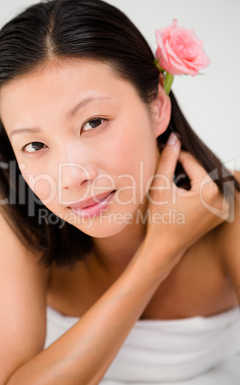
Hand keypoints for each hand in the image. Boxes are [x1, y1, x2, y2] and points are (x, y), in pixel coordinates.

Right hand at [145, 132, 227, 267]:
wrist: (165, 246)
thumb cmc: (160, 219)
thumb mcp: (160, 186)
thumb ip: (168, 159)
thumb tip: (174, 138)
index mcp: (209, 191)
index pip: (193, 162)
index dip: (178, 155)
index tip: (167, 151)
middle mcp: (223, 199)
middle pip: (204, 170)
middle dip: (187, 166)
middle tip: (172, 164)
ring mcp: (226, 208)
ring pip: (209, 180)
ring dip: (196, 175)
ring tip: (178, 180)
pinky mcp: (224, 213)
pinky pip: (214, 192)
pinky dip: (202, 187)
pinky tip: (187, 192)